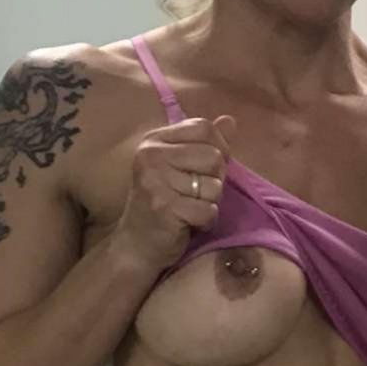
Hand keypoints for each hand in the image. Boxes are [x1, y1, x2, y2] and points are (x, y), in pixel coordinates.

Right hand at [111, 115, 235, 272]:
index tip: (209, 169)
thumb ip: (207, 144)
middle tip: (195, 194)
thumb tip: (231, 121)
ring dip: (209, 203)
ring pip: (214, 186)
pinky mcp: (164, 207)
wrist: (136, 244)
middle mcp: (151, 155)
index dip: (219, 148)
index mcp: (155, 140)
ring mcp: (155, 181)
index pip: (204, 128)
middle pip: (213, 157)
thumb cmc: (163, 203)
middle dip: (214, 180)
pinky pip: (208, 210)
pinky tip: (188, 222)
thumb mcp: (181, 167)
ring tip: (188, 208)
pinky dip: (205, 221)